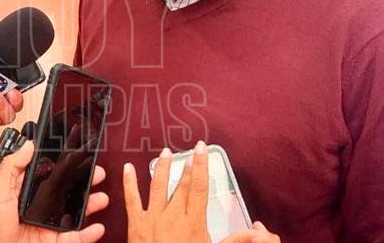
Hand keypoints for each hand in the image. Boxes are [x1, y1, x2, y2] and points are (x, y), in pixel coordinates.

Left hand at [0, 141, 108, 242]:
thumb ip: (12, 167)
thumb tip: (27, 146)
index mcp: (23, 193)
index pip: (47, 176)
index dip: (62, 167)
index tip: (77, 157)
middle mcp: (37, 208)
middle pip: (65, 193)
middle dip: (82, 183)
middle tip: (96, 174)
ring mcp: (46, 226)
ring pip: (73, 214)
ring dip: (90, 206)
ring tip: (102, 197)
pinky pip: (74, 239)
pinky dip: (88, 235)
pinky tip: (97, 227)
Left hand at [124, 142, 279, 242]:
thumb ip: (234, 241)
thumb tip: (255, 234)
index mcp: (193, 223)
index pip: (199, 187)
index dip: (201, 166)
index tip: (201, 150)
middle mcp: (173, 216)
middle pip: (181, 185)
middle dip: (186, 167)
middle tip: (189, 152)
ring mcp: (153, 218)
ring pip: (157, 186)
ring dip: (161, 168)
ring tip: (164, 153)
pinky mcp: (136, 224)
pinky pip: (131, 199)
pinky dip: (129, 182)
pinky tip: (128, 168)